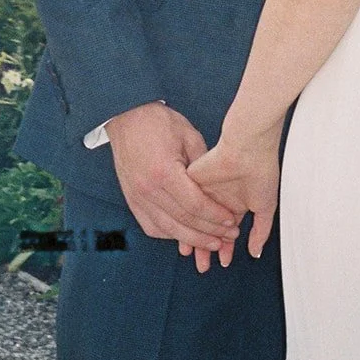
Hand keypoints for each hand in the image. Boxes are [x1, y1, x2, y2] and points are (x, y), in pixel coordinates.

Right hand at [106, 100, 239, 271]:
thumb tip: (218, 191)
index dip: (216, 216)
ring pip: (167, 229)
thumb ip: (203, 167)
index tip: (231, 221)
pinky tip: (186, 235)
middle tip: (228, 237)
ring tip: (211, 242)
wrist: (127, 117)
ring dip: (191, 239)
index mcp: (164, 172)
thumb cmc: (159, 122)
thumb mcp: (190, 137)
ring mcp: (137, 197)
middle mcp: (148, 189)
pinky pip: (152, 226)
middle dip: (209, 233)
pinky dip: (170, 234)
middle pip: (183, 222)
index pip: (195, 205)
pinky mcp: (132, 201)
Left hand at [188, 125, 281, 259]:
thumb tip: (255, 252)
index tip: (223, 261)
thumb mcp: (265, 206)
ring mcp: (204, 190)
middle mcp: (218, 199)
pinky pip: (184, 204)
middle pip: (207, 229)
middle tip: (204, 265)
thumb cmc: (261, 169)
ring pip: (194, 220)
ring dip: (194, 237)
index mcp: (235, 203)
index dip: (225, 247)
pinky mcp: (191, 180)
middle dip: (207, 248)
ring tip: (193, 254)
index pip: (225, 231)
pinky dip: (185, 219)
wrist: (248, 147)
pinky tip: (185, 231)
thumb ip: (260, 231)